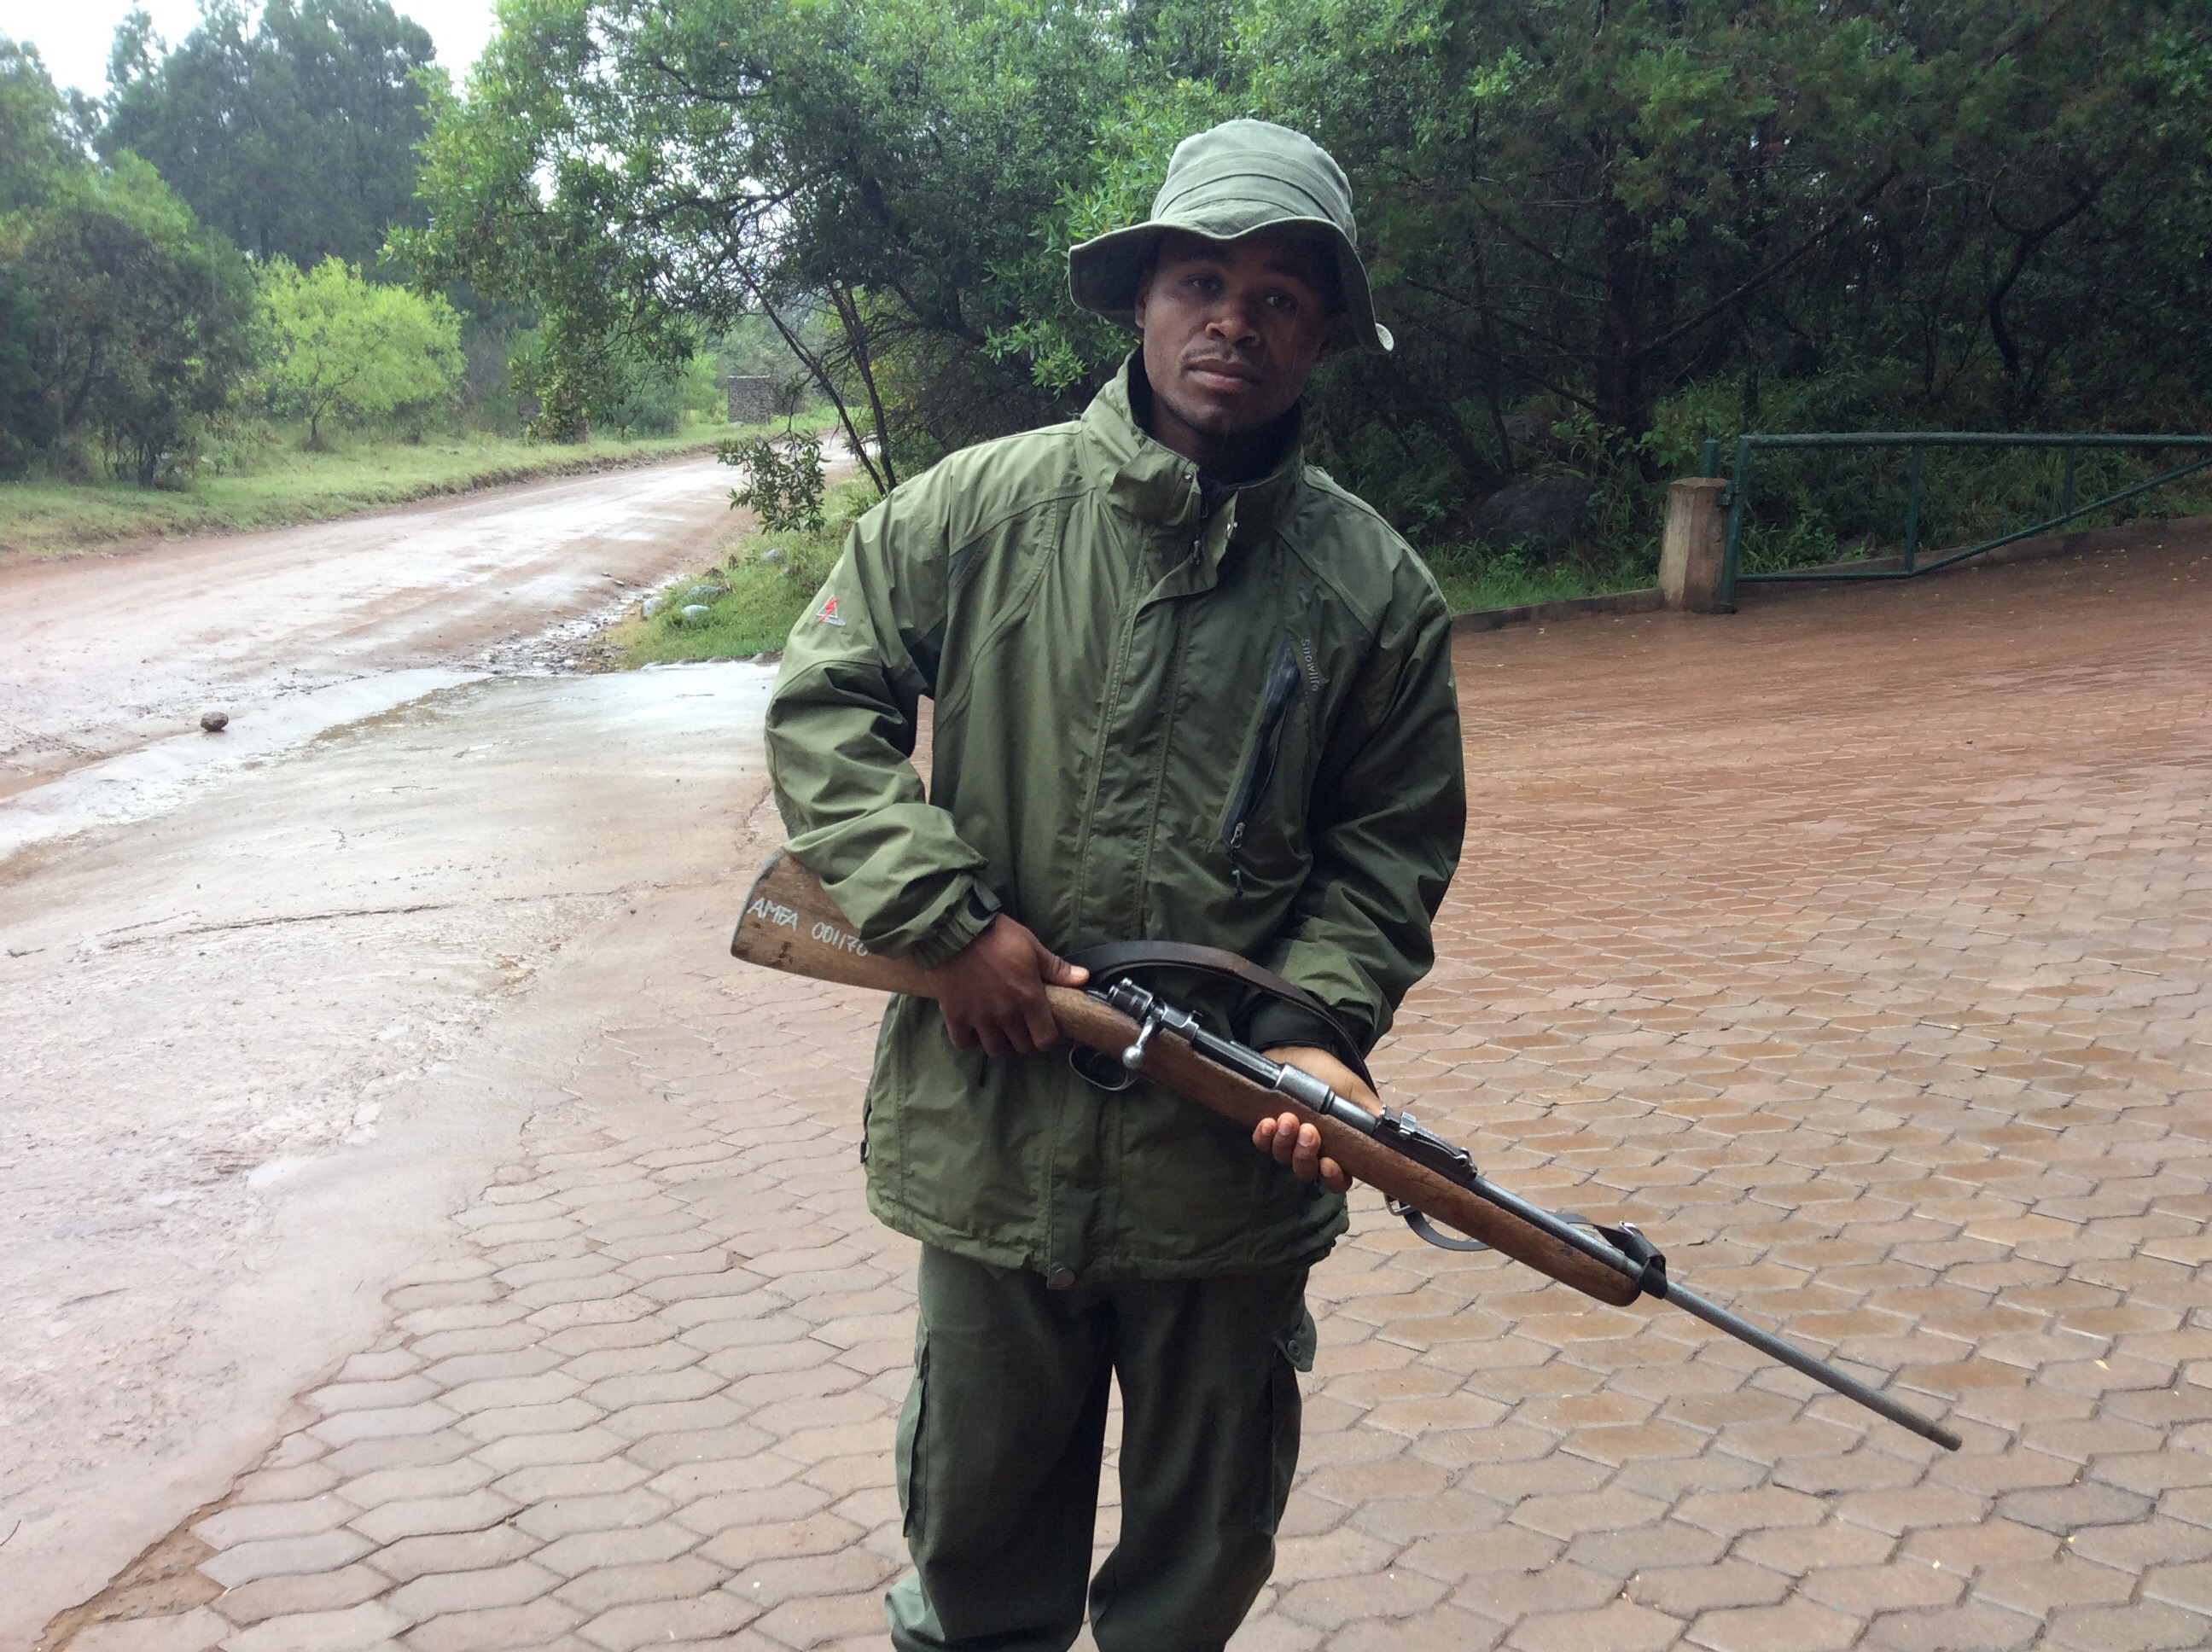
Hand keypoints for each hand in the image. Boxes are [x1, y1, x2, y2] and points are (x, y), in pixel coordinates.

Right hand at [923, 915, 1087, 1060]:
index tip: (1042, 1027)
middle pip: (1021, 1047)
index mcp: (1029, 998)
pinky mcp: (955, 1017)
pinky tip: (974, 1029)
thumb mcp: (1031, 946)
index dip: (1047, 1037)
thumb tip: (1084, 978)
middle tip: (1021, 1026)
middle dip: (1025, 1039)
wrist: (954, 930)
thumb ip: (1056, 968)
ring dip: (1000, 1043)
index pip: (1045, 1039)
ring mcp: (979, 1018)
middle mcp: (1006, 1014)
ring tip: (999, 1030)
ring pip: (995, 1050)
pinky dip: (970, 1041)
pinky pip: (964, 1044)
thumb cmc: (997, 936)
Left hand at [1253, 1046, 1380, 1194]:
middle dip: (1305, 1155)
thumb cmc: (1328, 1072)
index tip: (1328, 1164)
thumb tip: (1380, 1123)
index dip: (1333, 1178)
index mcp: (1338, 1146)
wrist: (1298, 1050)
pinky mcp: (1267, 1130)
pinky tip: (1267, 1123)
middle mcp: (1312, 1149)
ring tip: (1287, 1119)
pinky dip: (1264, 1137)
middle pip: (1307, 1171)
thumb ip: (1366, 1107)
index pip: (1338, 1178)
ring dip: (1285, 1142)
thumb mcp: (1351, 1088)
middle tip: (1308, 1131)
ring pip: (1284, 1158)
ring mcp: (1288, 1141)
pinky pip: (1262, 1144)